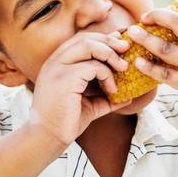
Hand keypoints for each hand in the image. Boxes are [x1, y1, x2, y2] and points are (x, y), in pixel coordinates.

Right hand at [28, 31, 132, 146]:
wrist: (48, 138)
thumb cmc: (66, 122)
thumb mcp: (90, 104)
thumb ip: (105, 97)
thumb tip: (129, 96)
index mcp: (57, 63)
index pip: (80, 39)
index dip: (102, 38)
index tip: (120, 44)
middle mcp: (55, 61)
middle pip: (84, 38)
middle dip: (108, 41)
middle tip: (126, 49)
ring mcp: (57, 68)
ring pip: (88, 46)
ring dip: (110, 54)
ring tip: (123, 68)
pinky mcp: (64, 79)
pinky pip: (92, 67)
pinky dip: (107, 75)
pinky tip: (112, 89)